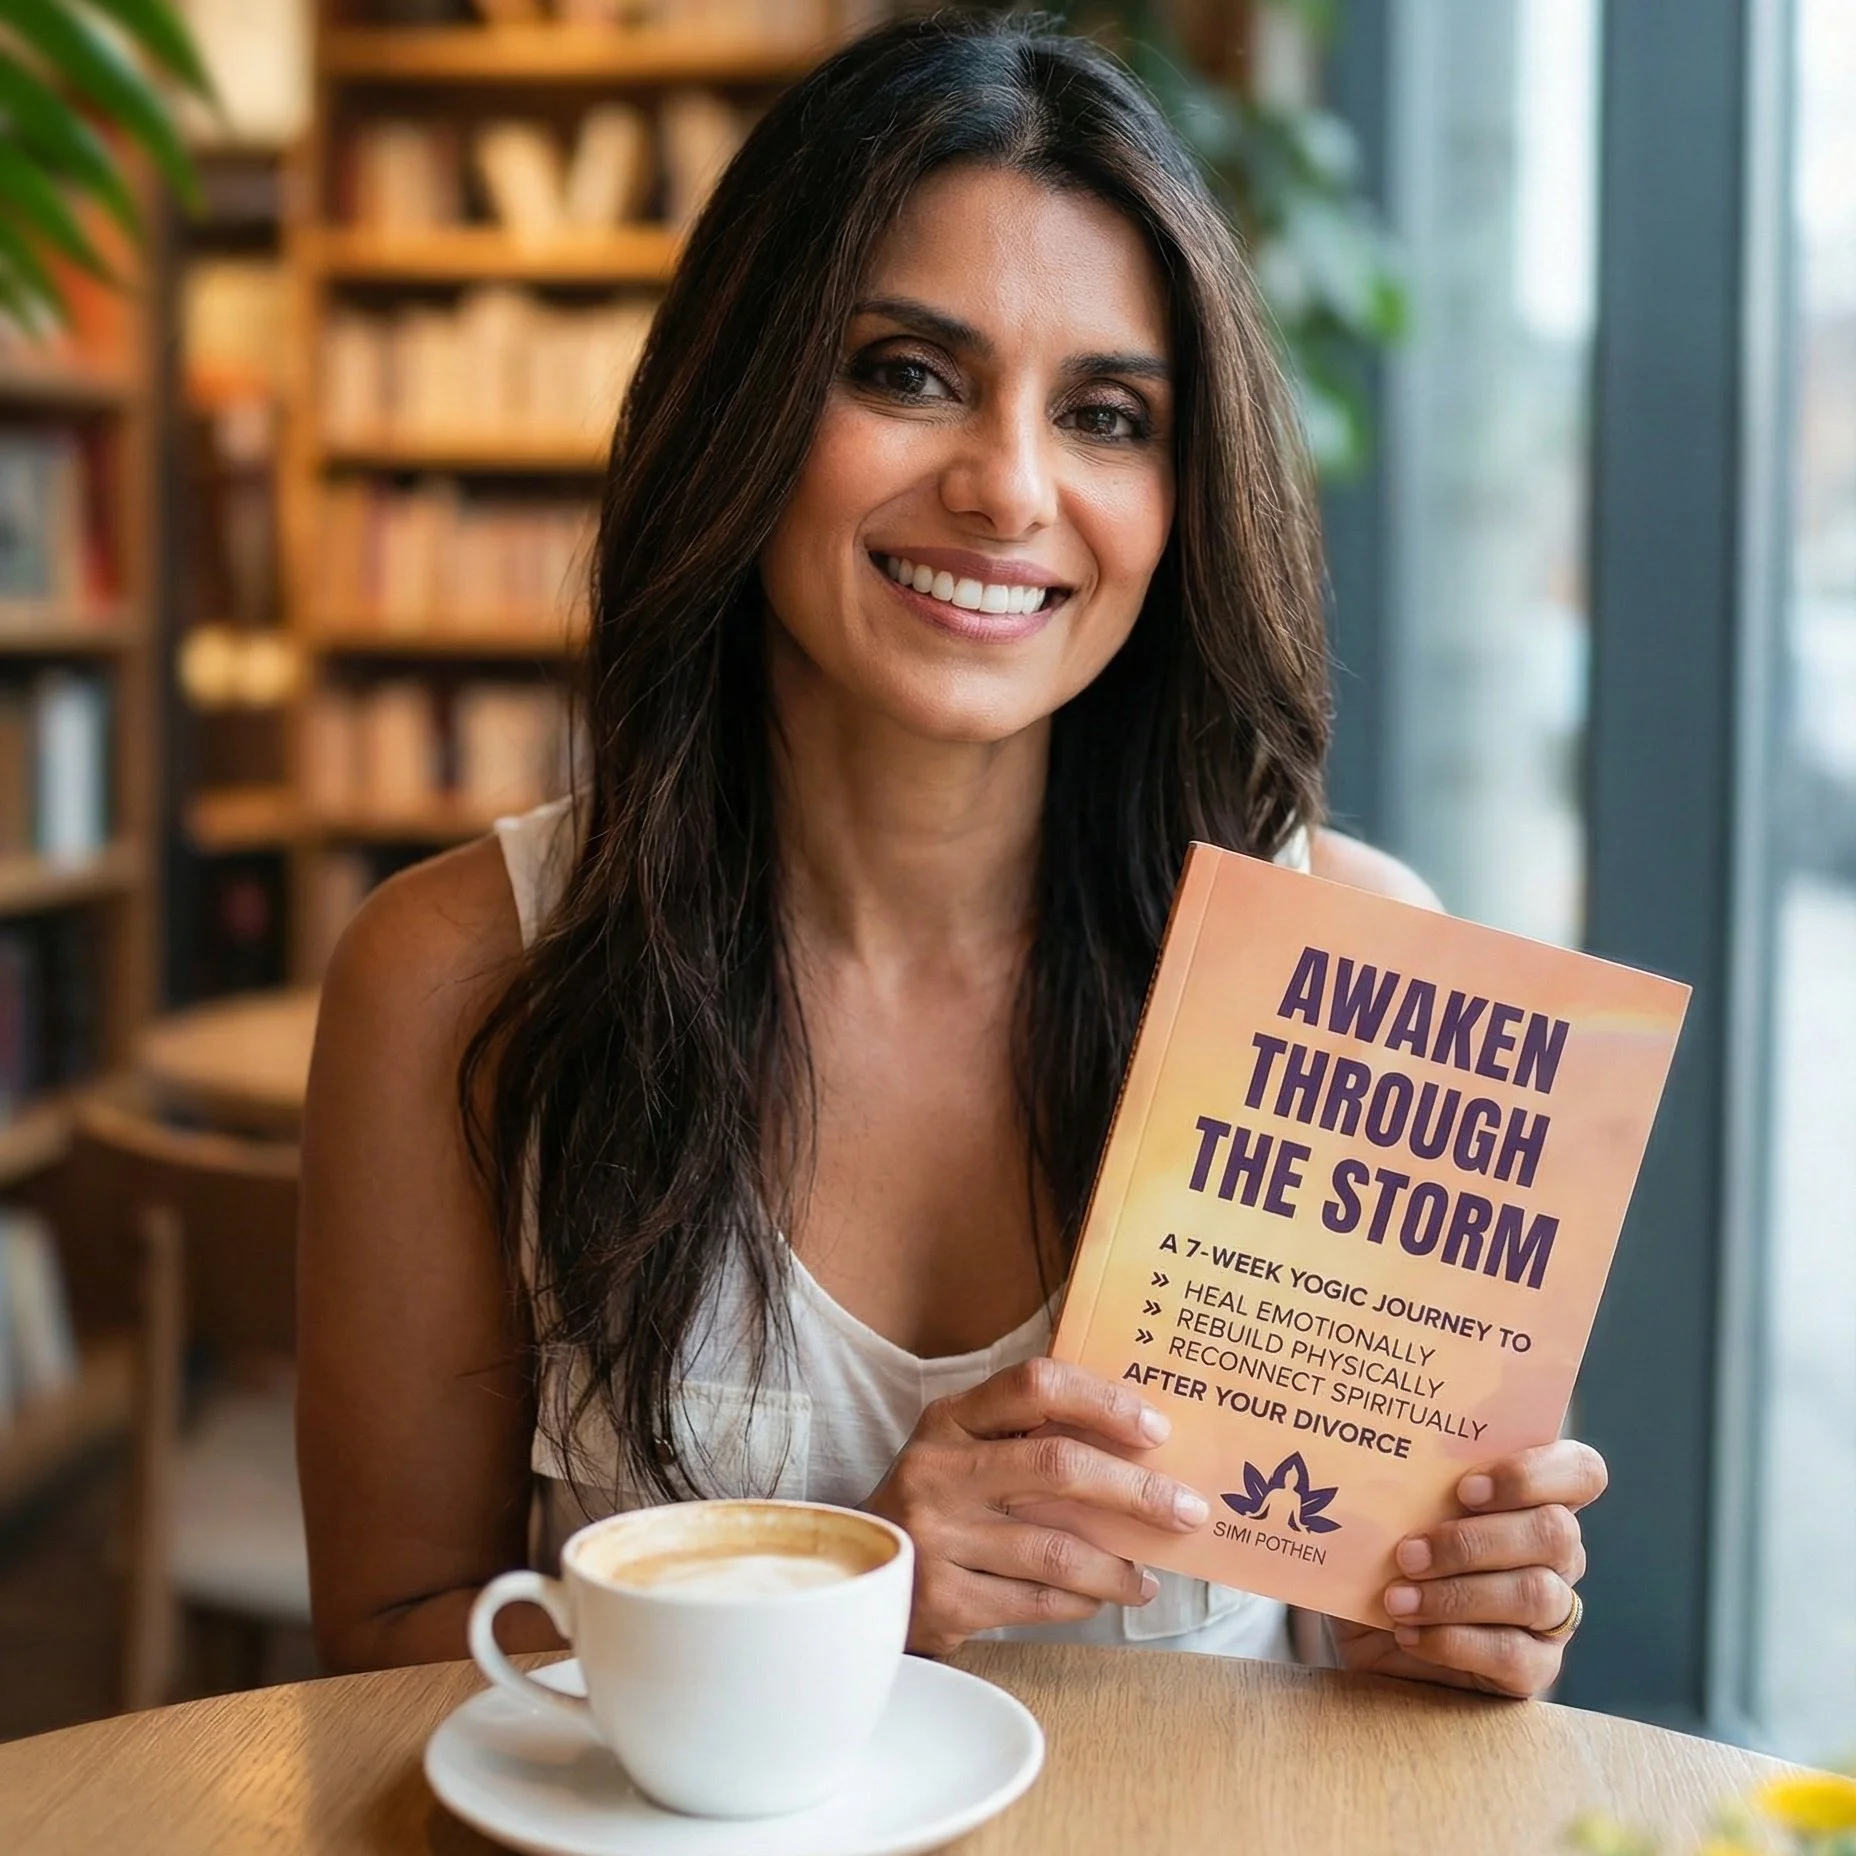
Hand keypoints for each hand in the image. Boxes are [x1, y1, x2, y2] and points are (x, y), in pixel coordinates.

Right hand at [865, 1358, 1211, 1655]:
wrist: (855, 1574)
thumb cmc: (936, 1503)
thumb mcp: (961, 1451)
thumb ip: (1026, 1436)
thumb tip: (1139, 1444)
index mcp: (950, 1419)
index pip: (1034, 1384)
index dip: (1102, 1401)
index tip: (1156, 1427)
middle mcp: (939, 1470)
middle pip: (1057, 1466)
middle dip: (1137, 1491)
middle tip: (1188, 1509)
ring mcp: (937, 1536)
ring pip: (1057, 1549)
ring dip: (1119, 1566)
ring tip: (1149, 1575)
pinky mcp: (943, 1599)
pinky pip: (1037, 1602)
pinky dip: (1082, 1602)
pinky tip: (1100, 1598)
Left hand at [1328, 1439, 1606, 1697]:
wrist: (1367, 1636)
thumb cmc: (1383, 1555)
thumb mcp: (1385, 1513)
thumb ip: (1395, 1482)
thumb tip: (1363, 1453)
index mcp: (1532, 1498)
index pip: (1580, 1471)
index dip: (1536, 1473)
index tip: (1466, 1487)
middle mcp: (1556, 1554)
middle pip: (1556, 1532)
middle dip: (1475, 1541)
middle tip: (1409, 1551)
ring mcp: (1553, 1614)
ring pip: (1537, 1593)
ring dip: (1457, 1594)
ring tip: (1397, 1599)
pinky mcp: (1536, 1668)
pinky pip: (1515, 1654)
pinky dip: (1454, 1641)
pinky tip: (1408, 1633)